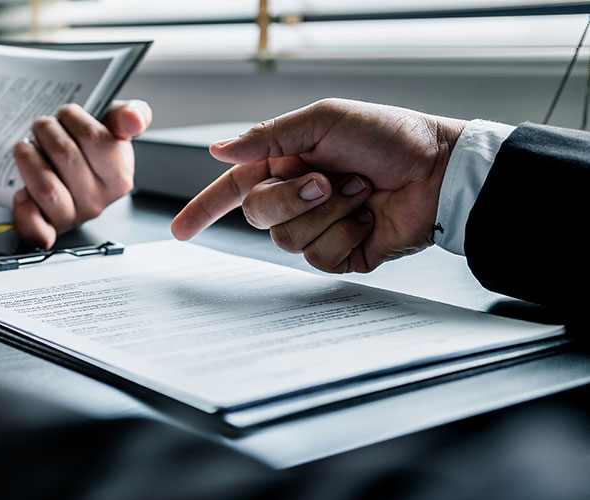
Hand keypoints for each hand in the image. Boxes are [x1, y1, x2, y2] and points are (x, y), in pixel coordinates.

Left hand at [12, 100, 152, 247]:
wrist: (65, 180)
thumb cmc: (90, 154)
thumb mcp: (113, 129)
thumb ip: (130, 115)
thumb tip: (132, 117)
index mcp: (119, 177)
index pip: (93, 137)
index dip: (72, 117)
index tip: (66, 114)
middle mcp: (97, 201)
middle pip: (65, 156)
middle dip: (46, 131)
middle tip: (42, 126)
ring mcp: (72, 218)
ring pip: (46, 188)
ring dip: (28, 159)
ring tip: (25, 148)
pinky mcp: (47, 230)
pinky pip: (37, 229)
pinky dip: (25, 210)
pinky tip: (22, 193)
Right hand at [170, 98, 466, 272]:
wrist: (440, 170)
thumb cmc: (389, 136)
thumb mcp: (323, 120)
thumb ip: (267, 135)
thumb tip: (218, 150)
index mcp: (284, 164)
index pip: (231, 190)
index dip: (203, 210)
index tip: (181, 230)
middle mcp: (296, 198)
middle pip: (255, 215)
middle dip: (290, 199)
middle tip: (327, 180)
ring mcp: (318, 228)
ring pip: (286, 240)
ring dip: (327, 212)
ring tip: (359, 190)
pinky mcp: (342, 254)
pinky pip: (321, 257)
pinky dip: (347, 234)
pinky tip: (369, 217)